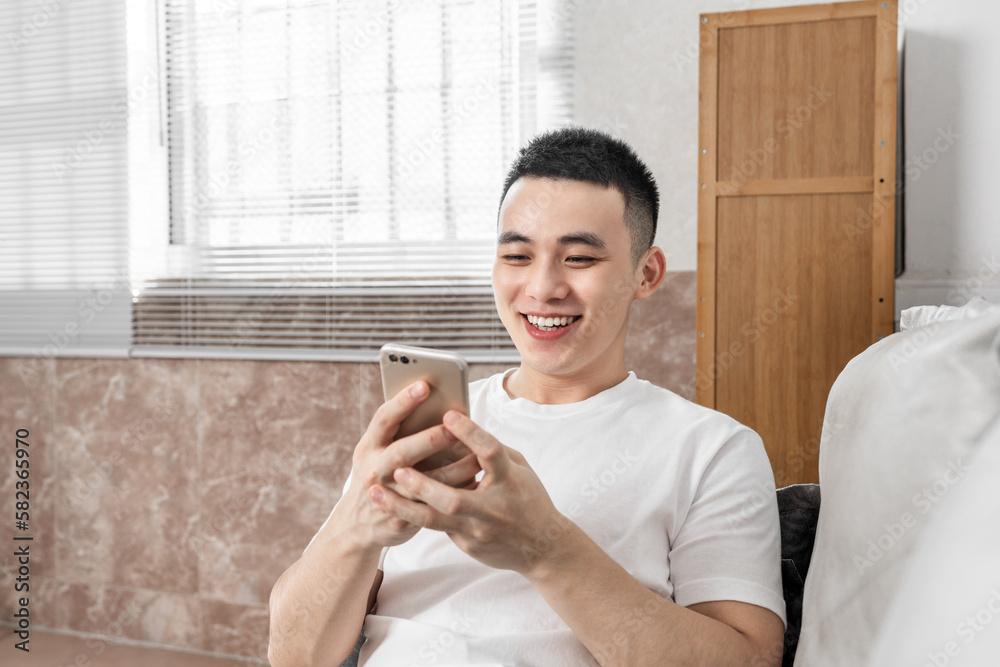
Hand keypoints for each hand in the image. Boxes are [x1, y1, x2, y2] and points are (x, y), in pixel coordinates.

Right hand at [338, 382, 481, 550]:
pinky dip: (454, 494)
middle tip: (455, 428)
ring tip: (478, 457)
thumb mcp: (376, 452)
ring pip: (422, 483)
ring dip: (452, 470)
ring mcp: (388, 495)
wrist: (357, 525)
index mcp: (370, 446)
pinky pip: (432, 506)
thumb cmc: (377, 474)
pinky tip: (474, 484)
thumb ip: (398, 432)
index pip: (384, 418)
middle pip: (402, 452)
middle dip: (430, 439)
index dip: (403, 401)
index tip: (424, 385)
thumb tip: (434, 402)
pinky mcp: (401, 518)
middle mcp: (375, 469)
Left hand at [370, 410, 572, 575]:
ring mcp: (480, 530)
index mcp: (511, 479)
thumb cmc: (529, 498)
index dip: (471, 433)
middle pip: (454, 498)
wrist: (543, 547)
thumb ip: (492, 451)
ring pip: (435, 521)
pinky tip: (390, 505)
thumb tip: (462, 428)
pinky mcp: (469, 545)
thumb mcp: (519, 469)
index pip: (491, 452)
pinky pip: (438, 527)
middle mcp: (495, 507)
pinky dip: (414, 514)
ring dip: (403, 506)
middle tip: (398, 469)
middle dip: (423, 485)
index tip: (448, 415)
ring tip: (376, 494)